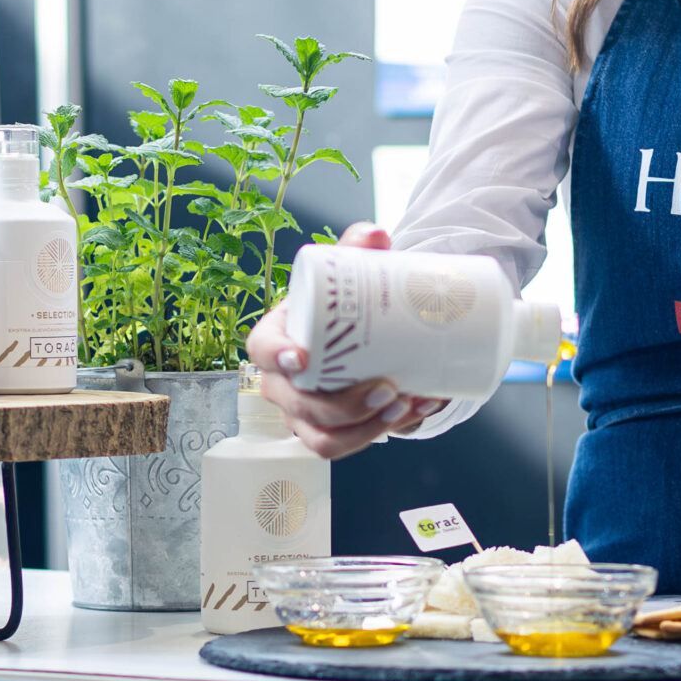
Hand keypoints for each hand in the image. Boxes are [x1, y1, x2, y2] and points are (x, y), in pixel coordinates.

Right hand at [246, 221, 447, 460]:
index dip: (277, 357)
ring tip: (407, 405)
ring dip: (366, 431)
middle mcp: (282, 384)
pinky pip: (352, 444)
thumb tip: (377, 236)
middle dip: (343, 406)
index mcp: (275, 339)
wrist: (355, 334)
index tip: (303, 358)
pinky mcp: (333, 432)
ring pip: (324, 440)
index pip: (261, 350)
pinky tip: (420, 410)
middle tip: (389, 387)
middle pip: (300, 406)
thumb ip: (358, 248)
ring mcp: (304, 415)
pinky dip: (387, 432)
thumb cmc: (339, 306)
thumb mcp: (345, 274)